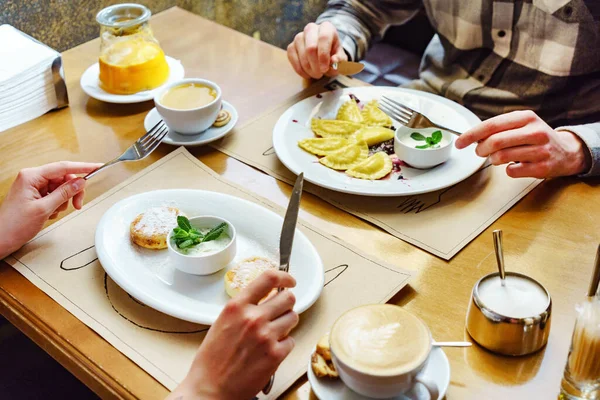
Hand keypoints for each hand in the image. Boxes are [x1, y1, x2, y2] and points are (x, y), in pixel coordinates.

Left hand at [0, 161, 100, 257]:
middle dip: (72, 191)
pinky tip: (50, 213)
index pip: (62, 167)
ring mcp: (33, 187)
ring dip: (64, 200)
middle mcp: (32, 178)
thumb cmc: (14, 225)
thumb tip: (80, 182)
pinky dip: (57, 204)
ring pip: (61, 188)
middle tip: (77, 204)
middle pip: (63, 178)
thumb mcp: (44, 209)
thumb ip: (64, 194)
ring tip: (55, 212)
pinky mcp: (35, 195)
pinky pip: (54, 195)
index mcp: (31, 176)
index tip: (97, 167)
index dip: (83, 167)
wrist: (1, 239)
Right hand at [168, 270, 298, 399]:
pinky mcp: (275, 354)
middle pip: (288, 298)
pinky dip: (285, 345)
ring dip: (286, 324)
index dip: (284, 277)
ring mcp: (266, 336)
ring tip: (273, 334)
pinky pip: (292, 341)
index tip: (290, 281)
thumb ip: (243, 308)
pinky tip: (271, 350)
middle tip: (280, 312)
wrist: (210, 388)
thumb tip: (264, 299)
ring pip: (293, 318)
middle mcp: (253, 317)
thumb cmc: (212, 359)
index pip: (269, 278)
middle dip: (286, 304)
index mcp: (237, 306)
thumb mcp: (222, 322)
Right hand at [287, 21, 347, 78]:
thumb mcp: (340, 57)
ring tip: (316, 75)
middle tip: (320, 75)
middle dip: (315, 65)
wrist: (322, 53)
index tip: (324, 70)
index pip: (323, 38)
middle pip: (311, 47)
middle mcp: (311, 28)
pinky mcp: (291, 46)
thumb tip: (333, 61)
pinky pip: (293, 59)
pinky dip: (300, 70)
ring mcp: (299, 36)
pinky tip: (307, 74)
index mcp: (326, 28)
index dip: (323, 56)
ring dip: (308, 69)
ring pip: (302, 54)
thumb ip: (340, 59)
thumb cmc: (332, 54)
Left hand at [455, 110, 590, 177]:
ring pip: (501, 157)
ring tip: (498, 157)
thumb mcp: (521, 125)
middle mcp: (535, 131)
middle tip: (480, 152)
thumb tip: (472, 137)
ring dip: (493, 160)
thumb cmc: (536, 138)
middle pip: (495, 142)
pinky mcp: (542, 167)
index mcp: (526, 117)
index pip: (492, 125)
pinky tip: (515, 165)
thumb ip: (499, 129)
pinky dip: (507, 170)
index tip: (459, 143)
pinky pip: (512, 171)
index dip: (471, 135)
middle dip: (481, 149)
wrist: (566, 151)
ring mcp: (540, 150)